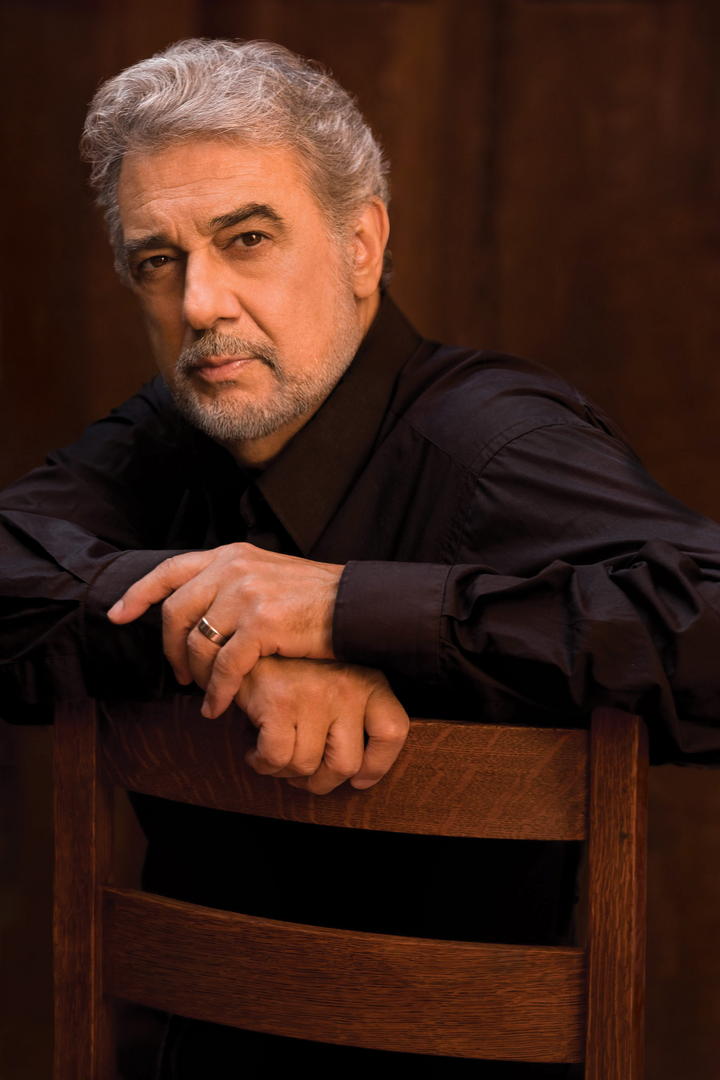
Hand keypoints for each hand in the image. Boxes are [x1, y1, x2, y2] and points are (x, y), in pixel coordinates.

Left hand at [106, 543, 344, 716]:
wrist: (355, 607)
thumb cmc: (315, 598)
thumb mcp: (268, 574)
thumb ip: (232, 581)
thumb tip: (199, 606)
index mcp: (231, 555)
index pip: (170, 569)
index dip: (138, 594)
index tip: (118, 615)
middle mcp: (232, 569)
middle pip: (175, 612)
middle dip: (170, 650)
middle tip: (180, 675)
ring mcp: (245, 595)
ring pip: (197, 643)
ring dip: (197, 676)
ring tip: (205, 694)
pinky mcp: (261, 624)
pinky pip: (224, 666)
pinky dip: (218, 692)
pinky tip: (219, 707)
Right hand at [236, 656, 409, 793]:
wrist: (247, 649)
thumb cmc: (293, 676)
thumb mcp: (337, 685)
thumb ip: (354, 719)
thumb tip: (360, 777)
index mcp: (368, 681)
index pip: (392, 731)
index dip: (377, 765)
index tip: (359, 780)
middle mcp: (347, 687)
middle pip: (346, 764)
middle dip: (319, 781)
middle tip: (303, 773)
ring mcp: (314, 695)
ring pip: (306, 766)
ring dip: (286, 772)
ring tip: (276, 755)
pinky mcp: (280, 703)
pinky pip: (277, 759)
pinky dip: (263, 764)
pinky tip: (256, 751)